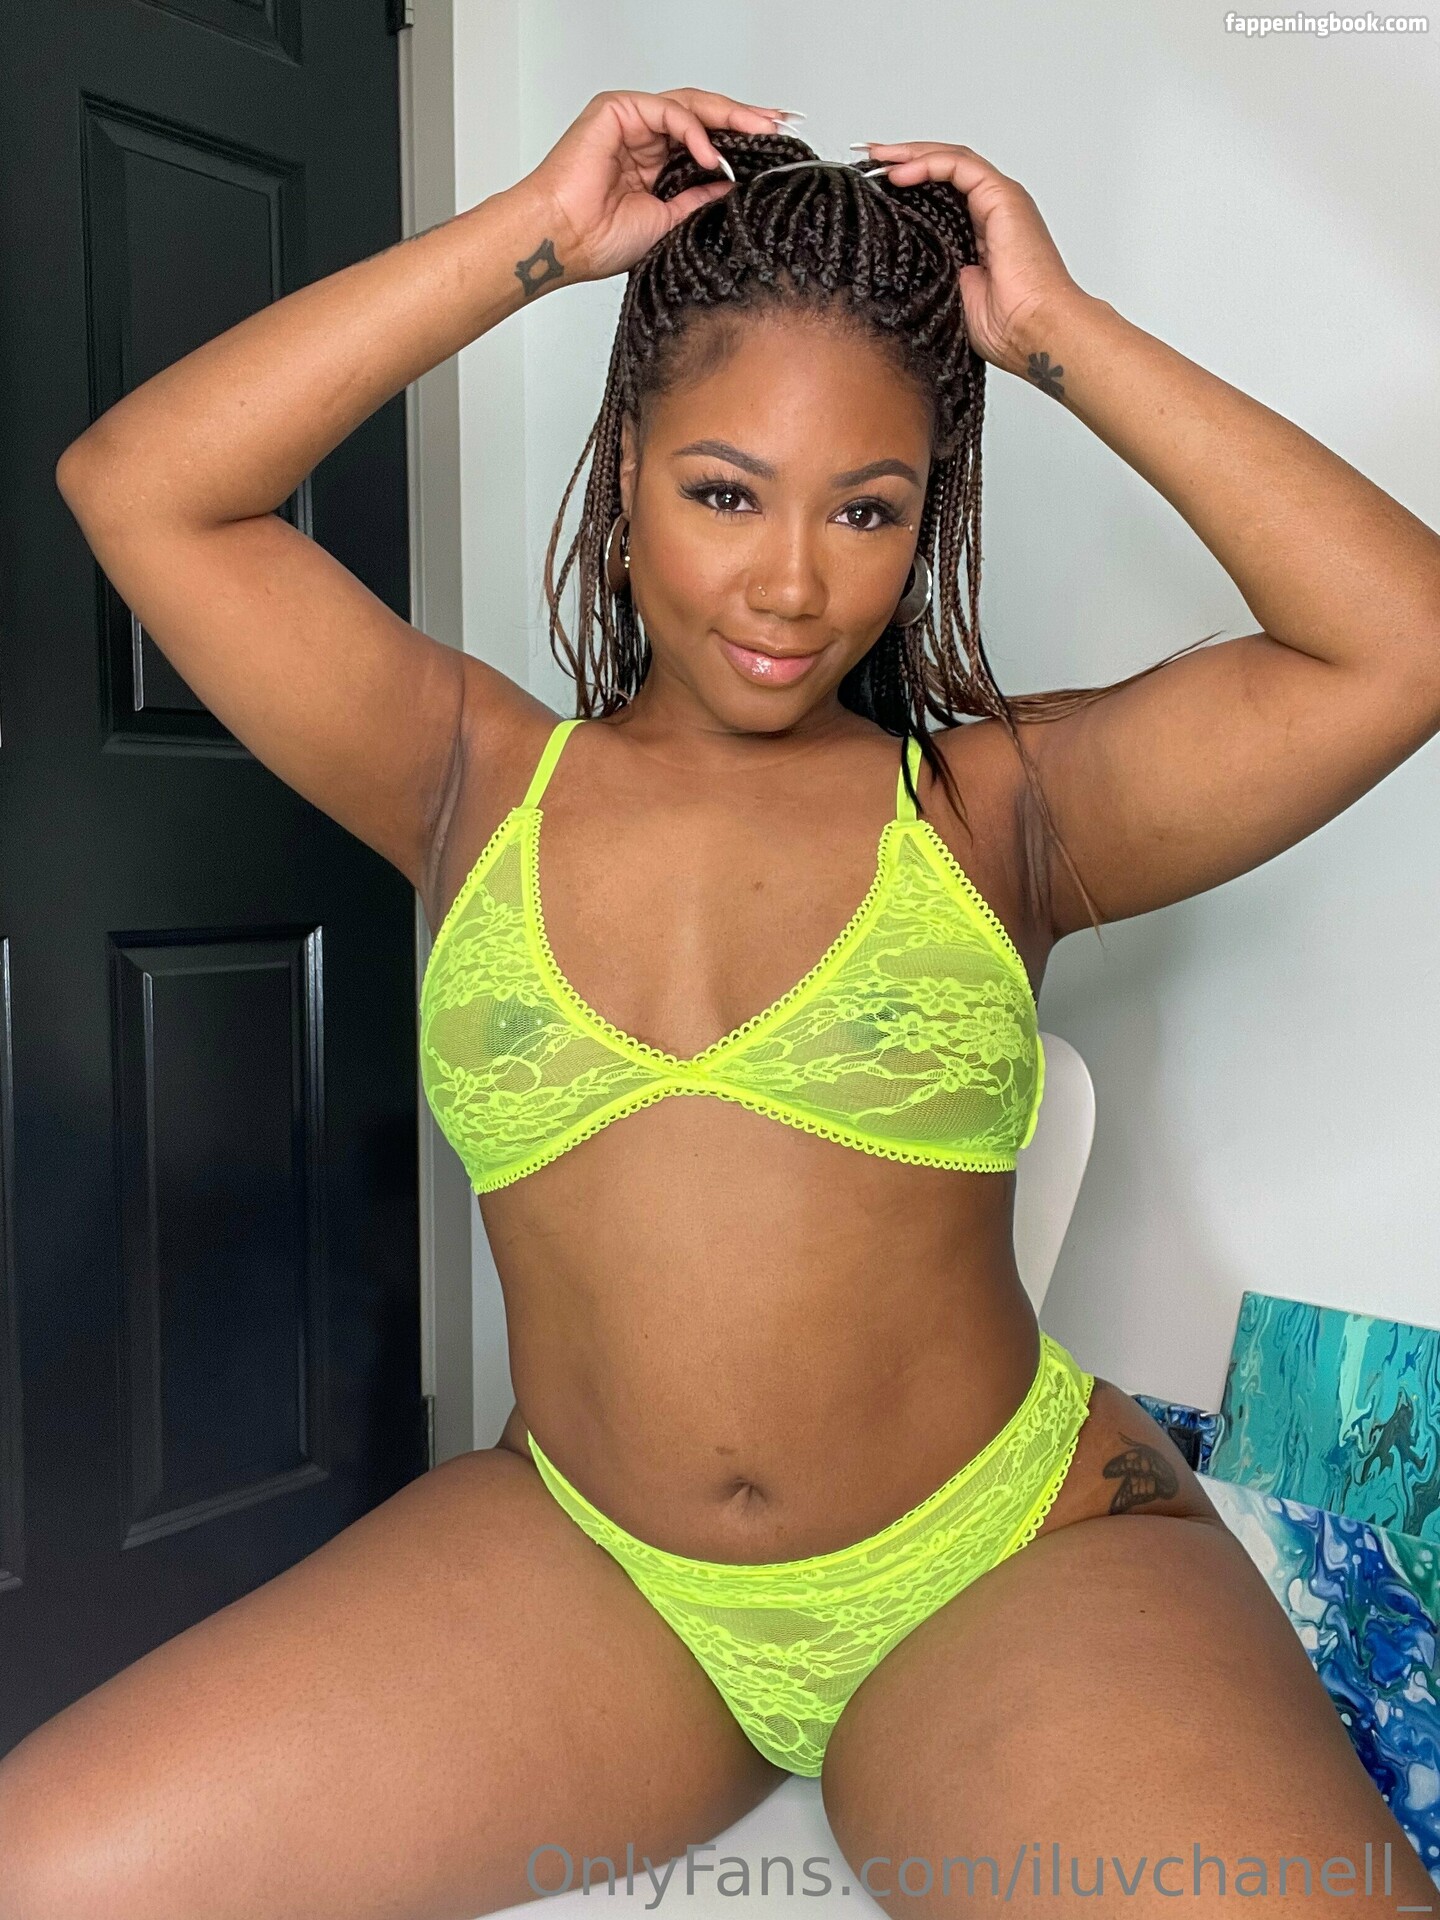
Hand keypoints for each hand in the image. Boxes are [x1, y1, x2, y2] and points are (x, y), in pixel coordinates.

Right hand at [519, 88, 787, 285]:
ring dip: (728, 116)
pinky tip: (708, 153)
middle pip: (703, 116)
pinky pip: (667, 111)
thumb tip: (734, 185)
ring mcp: (630, 121)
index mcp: (654, 164)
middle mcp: (643, 138)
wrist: (565, 241)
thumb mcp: (671, 221)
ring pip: (690, 107)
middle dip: (743, 119)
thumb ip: (700, 198)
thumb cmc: (600, 240)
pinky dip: (692, 128)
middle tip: (778, 124)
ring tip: (759, 129)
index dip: (739, 139)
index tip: (774, 143)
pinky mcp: (616, 110)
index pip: (705, 140)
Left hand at [861, 141, 1087, 378]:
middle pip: (943, 169)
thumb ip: (930, 271)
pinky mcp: (1003, 197)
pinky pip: (959, 166)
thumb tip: (896, 260)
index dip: (907, 182)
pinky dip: (928, 163)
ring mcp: (999, 201)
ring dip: (911, 154)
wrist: (1035, 332)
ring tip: (877, 155)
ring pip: (950, 160)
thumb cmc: (1004, 328)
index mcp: (980, 234)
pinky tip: (899, 171)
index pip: (940, 193)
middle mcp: (991, 211)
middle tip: (868, 155)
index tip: (872, 184)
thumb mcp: (949, 295)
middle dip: (903, 158)